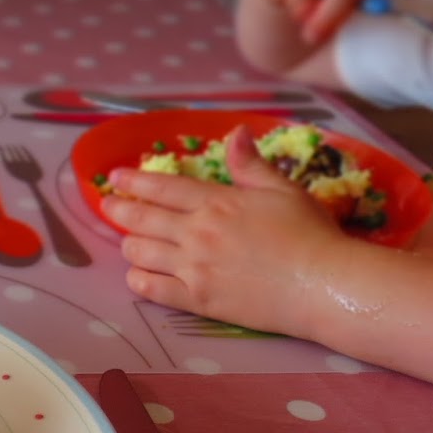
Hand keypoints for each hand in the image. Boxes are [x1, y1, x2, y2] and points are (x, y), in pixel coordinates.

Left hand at [100, 127, 350, 336]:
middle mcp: (197, 233)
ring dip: (129, 244)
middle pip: (143, 219)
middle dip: (119, 210)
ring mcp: (193, 269)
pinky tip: (136, 275)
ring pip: (140, 253)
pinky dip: (138, 280)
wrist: (323, 285)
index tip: (115, 178)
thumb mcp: (283, 189)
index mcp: (216, 202)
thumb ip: (250, 164)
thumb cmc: (310, 234)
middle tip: (108, 206)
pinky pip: (152, 290)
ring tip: (128, 240)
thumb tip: (234, 132)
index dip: (134, 181)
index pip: (163, 187)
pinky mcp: (196, 301)